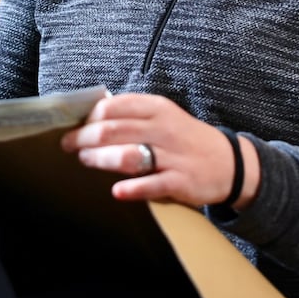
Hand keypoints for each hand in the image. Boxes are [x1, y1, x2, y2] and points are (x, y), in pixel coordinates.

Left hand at [60, 93, 258, 207]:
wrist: (230, 163)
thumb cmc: (186, 139)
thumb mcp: (164, 116)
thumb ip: (133, 114)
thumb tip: (93, 114)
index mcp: (157, 108)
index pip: (114, 107)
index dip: (88, 116)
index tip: (71, 124)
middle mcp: (163, 129)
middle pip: (114, 130)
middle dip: (85, 138)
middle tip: (68, 145)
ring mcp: (172, 156)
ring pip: (128, 155)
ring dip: (100, 158)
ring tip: (85, 161)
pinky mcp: (180, 181)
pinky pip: (152, 184)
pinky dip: (133, 188)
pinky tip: (117, 191)